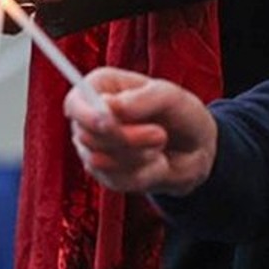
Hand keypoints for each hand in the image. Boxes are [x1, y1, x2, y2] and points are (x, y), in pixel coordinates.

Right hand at [65, 68, 217, 196]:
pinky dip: (141, 174)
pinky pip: (115, 181)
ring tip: (160, 143)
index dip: (87, 116)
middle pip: (87, 135)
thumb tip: (107, 105)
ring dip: (138, 156)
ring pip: (100, 161)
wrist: (194, 149)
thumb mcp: (170, 97)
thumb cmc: (179, 114)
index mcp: (100, 87)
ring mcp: (93, 148)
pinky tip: (155, 162)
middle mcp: (90, 117)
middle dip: (126, 139)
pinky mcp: (104, 175)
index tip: (109, 123)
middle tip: (160, 135)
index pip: (74, 103)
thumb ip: (141, 98)